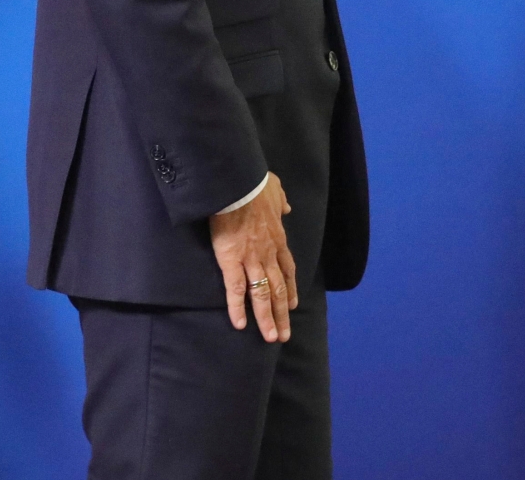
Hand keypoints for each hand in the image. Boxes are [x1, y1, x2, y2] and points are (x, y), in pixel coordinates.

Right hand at [209, 173, 298, 342]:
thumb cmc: (254, 186)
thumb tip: (287, 207)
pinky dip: (238, 308)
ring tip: (270, 338)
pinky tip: (239, 324)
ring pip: (262, 295)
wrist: (238, 186)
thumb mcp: (275, 190)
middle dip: (282, 313)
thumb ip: (281, 201)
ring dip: (266, 318)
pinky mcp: (231, 262)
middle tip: (284, 335)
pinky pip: (236, 290)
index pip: (287, 269)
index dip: (290, 289)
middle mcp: (268, 254)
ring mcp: (251, 260)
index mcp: (278, 239)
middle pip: (278, 289)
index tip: (293, 304)